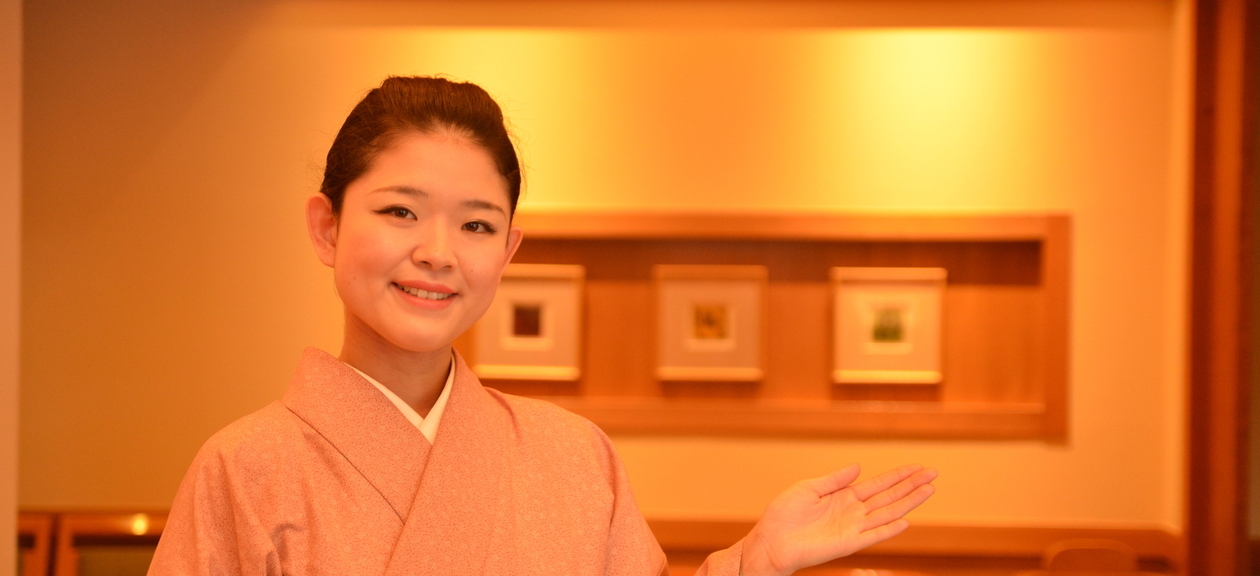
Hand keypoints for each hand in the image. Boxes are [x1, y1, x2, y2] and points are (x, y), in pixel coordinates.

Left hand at [739, 464, 936, 575]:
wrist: (771, 541)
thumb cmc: (785, 515)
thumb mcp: (809, 488)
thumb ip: (835, 479)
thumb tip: (859, 467)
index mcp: (844, 496)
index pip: (878, 484)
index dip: (898, 475)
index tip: (917, 466)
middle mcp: (853, 511)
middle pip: (890, 496)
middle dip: (912, 485)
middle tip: (934, 473)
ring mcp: (853, 528)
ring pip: (888, 513)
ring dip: (909, 502)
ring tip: (929, 490)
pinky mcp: (848, 543)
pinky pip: (873, 535)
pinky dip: (889, 529)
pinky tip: (906, 521)